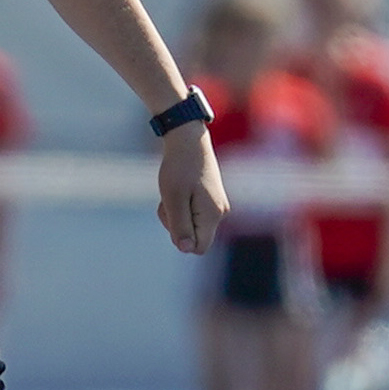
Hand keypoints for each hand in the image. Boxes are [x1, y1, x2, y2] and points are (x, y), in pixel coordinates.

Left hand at [156, 125, 227, 255]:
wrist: (187, 139)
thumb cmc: (179, 168)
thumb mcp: (173, 198)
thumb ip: (180, 226)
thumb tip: (186, 249)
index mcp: (213, 215)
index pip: (198, 248)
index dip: (181, 239)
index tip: (172, 216)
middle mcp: (220, 213)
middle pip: (193, 237)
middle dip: (175, 224)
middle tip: (168, 200)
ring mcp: (216, 206)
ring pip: (190, 225)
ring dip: (175, 214)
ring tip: (172, 191)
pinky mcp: (210, 200)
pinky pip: (191, 214)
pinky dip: (180, 205)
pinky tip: (178, 189)